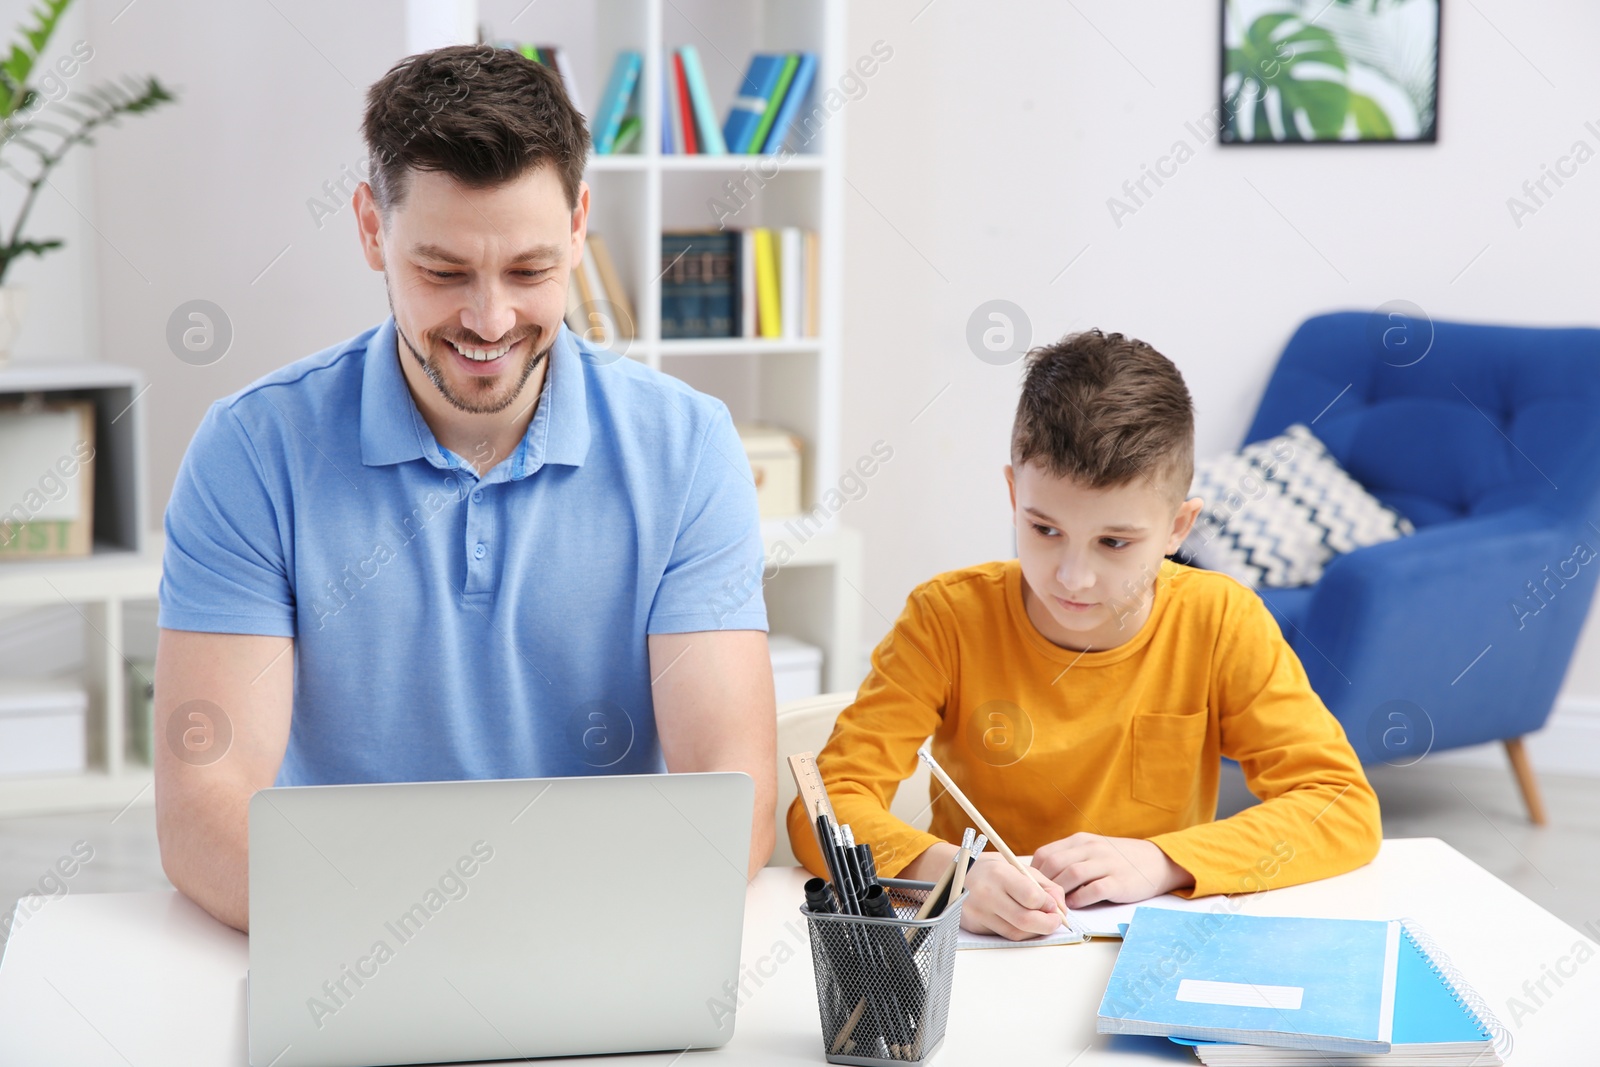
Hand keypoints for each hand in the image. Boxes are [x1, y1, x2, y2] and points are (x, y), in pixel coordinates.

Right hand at [958, 853, 1069, 940]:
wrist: (954, 874)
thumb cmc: (990, 868)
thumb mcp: (1017, 866)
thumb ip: (1043, 885)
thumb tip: (1061, 907)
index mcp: (999, 874)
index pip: (1032, 897)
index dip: (1049, 905)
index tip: (1055, 905)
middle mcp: (986, 894)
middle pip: (1025, 920)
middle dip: (1047, 924)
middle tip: (1055, 921)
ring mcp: (978, 913)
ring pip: (1016, 933)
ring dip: (1035, 931)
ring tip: (1041, 922)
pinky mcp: (974, 926)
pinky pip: (1004, 935)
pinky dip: (1019, 932)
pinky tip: (1023, 923)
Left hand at [1031, 833, 1193, 907]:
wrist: (1157, 862)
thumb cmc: (1118, 860)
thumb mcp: (1092, 850)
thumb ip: (1069, 858)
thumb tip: (1039, 878)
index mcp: (1080, 841)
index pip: (1046, 853)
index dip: (1034, 872)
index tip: (1031, 888)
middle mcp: (1091, 849)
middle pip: (1055, 864)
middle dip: (1044, 885)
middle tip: (1040, 901)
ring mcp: (1106, 864)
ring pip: (1072, 875)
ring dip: (1060, 893)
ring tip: (1056, 905)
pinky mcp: (1119, 881)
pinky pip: (1094, 890)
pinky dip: (1080, 899)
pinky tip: (1076, 906)